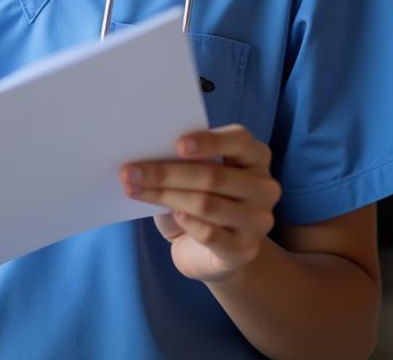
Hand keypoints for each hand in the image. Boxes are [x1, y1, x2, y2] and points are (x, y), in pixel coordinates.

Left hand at [120, 124, 281, 282]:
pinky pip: (210, 234)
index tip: (178, 145)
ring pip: (206, 204)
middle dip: (165, 172)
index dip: (209, 141)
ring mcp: (258, 220)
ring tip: (133, 189)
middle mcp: (264, 186)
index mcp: (254, 156)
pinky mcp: (245, 250)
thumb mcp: (193, 174)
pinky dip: (187, 223)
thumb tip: (146, 152)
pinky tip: (172, 215)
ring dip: (164, 196)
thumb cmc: (199, 198)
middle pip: (212, 176)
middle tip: (129, 171)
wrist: (213, 251)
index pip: (239, 140)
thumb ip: (182, 160)